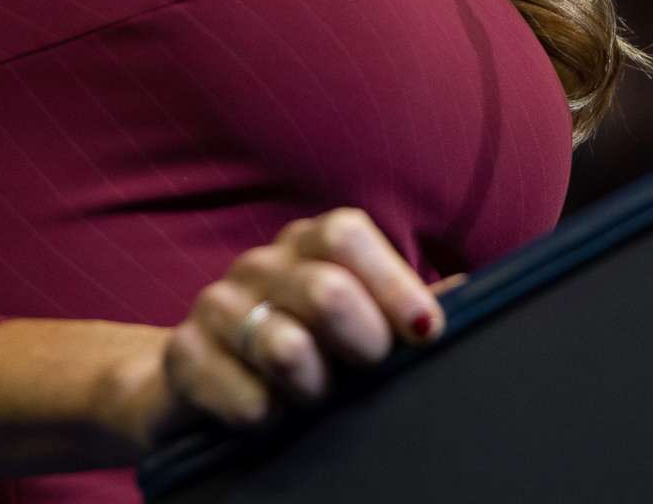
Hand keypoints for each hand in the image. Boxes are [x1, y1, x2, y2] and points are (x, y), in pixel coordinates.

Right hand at [105, 208, 446, 449]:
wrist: (194, 383)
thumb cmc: (298, 346)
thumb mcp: (353, 323)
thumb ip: (402, 306)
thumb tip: (468, 294)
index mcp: (307, 245)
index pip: (347, 235)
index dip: (393, 281)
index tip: (427, 331)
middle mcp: (260, 264)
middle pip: (325, 289)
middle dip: (361, 340)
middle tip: (365, 367)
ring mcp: (216, 306)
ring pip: (283, 346)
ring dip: (313, 385)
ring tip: (312, 396)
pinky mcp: (184, 356)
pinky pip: (243, 396)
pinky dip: (266, 416)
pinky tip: (268, 413)